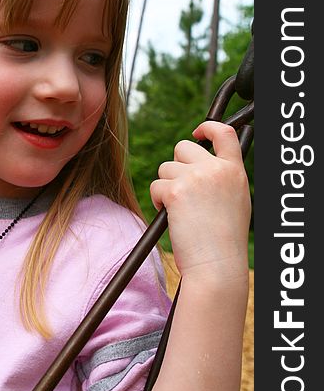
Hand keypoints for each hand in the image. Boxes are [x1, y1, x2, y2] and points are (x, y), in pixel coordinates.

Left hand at [150, 121, 250, 286]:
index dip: (207, 126)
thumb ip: (221, 178)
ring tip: (181, 211)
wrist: (216, 264)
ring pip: (165, 169)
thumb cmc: (223, 240)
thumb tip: (199, 165)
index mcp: (234, 171)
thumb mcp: (235, 201)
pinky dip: (158, 201)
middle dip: (176, 166)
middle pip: (183, 147)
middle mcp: (216, 169)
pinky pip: (156, 186)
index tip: (197, 132)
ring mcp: (196, 177)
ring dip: (166, 187)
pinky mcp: (176, 190)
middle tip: (181, 190)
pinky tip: (172, 216)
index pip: (224, 132)